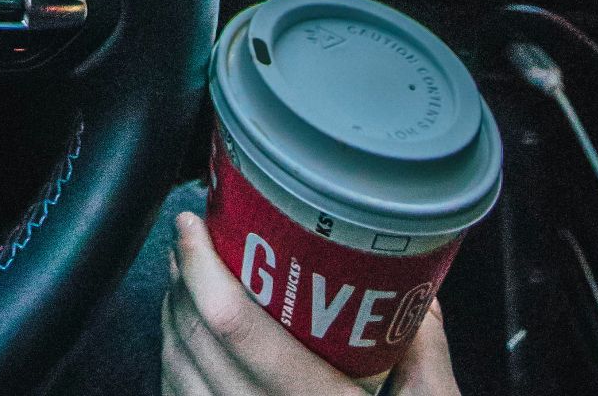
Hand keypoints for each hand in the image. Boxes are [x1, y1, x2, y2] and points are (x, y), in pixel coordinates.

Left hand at [162, 211, 460, 395]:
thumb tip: (413, 289)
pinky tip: (187, 344)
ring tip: (187, 284)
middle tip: (192, 245)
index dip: (202, 269)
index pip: (238, 329)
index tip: (195, 227)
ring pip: (175, 370)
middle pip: (195, 341)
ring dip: (172, 319)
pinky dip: (173, 365)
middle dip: (182, 282)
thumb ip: (424, 352)